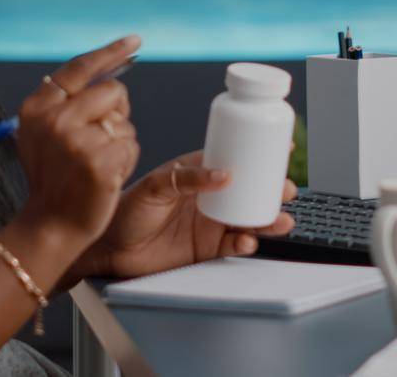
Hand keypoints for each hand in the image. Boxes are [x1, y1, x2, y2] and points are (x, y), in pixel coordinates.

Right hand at [15, 35, 143, 249]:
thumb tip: (110, 72)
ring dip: (120, 141)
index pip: (80, 68)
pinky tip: (106, 177)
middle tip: (100, 139)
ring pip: (124, 121)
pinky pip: (131, 145)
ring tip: (96, 163)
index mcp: (37, 107)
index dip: (110, 52)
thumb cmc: (53, 178)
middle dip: (117, 111)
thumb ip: (66, 102)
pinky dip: (125, 161)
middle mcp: (54, 119)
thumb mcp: (43, 133)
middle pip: (113, 91)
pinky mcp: (99, 162)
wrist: (50, 225)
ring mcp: (77, 141)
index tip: (134, 41)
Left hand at [74, 150, 297, 280]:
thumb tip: (224, 174)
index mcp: (197, 173)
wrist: (110, 247)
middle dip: (273, 190)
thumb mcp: (155, 185)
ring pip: (248, 219)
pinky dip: (246, 243)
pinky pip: (234, 245)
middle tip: (287, 189)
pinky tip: (247, 240)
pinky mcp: (206, 249)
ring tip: (281, 220)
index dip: (259, 154)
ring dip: (268, 219)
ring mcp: (209, 223)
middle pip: (250, 191)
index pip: (234, 158)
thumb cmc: (126, 209)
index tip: (284, 147)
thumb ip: (187, 178)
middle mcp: (208, 197)